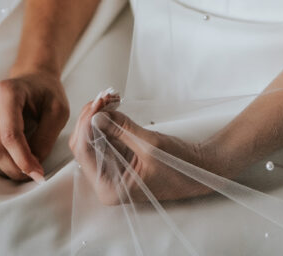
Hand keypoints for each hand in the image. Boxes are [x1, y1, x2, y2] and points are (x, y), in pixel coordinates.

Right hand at [0, 68, 68, 181]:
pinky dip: (0, 165)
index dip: (23, 159)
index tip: (38, 174)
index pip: (10, 134)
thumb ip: (46, 137)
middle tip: (36, 174)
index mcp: (8, 92)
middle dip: (15, 168)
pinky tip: (17, 160)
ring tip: (28, 167)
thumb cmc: (48, 93)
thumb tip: (32, 165)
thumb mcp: (58, 110)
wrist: (34, 79)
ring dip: (7, 169)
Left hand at [68, 90, 213, 204]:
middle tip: (105, 95)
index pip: (84, 152)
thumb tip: (96, 115)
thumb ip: (121, 130)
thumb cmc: (178, 166)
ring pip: (92, 136)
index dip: (87, 123)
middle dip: (91, 116)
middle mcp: (106, 180)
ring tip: (110, 95)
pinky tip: (113, 103)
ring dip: (98, 114)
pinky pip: (104, 135)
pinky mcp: (120, 157)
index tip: (98, 101)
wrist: (199, 169)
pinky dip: (107, 118)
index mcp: (109, 187)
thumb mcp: (149, 146)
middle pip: (83, 143)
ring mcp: (111, 168)